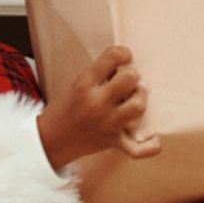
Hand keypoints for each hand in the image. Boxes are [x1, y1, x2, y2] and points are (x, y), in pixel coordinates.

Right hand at [38, 45, 162, 169]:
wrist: (50, 141)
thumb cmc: (65, 109)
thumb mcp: (76, 84)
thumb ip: (100, 75)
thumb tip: (128, 66)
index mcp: (85, 84)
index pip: (113, 57)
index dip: (123, 53)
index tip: (123, 57)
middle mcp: (97, 103)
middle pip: (130, 79)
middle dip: (133, 75)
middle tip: (128, 80)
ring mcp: (107, 124)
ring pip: (138, 106)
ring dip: (141, 98)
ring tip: (136, 97)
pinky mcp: (113, 142)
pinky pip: (138, 149)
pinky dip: (150, 145)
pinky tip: (153, 136)